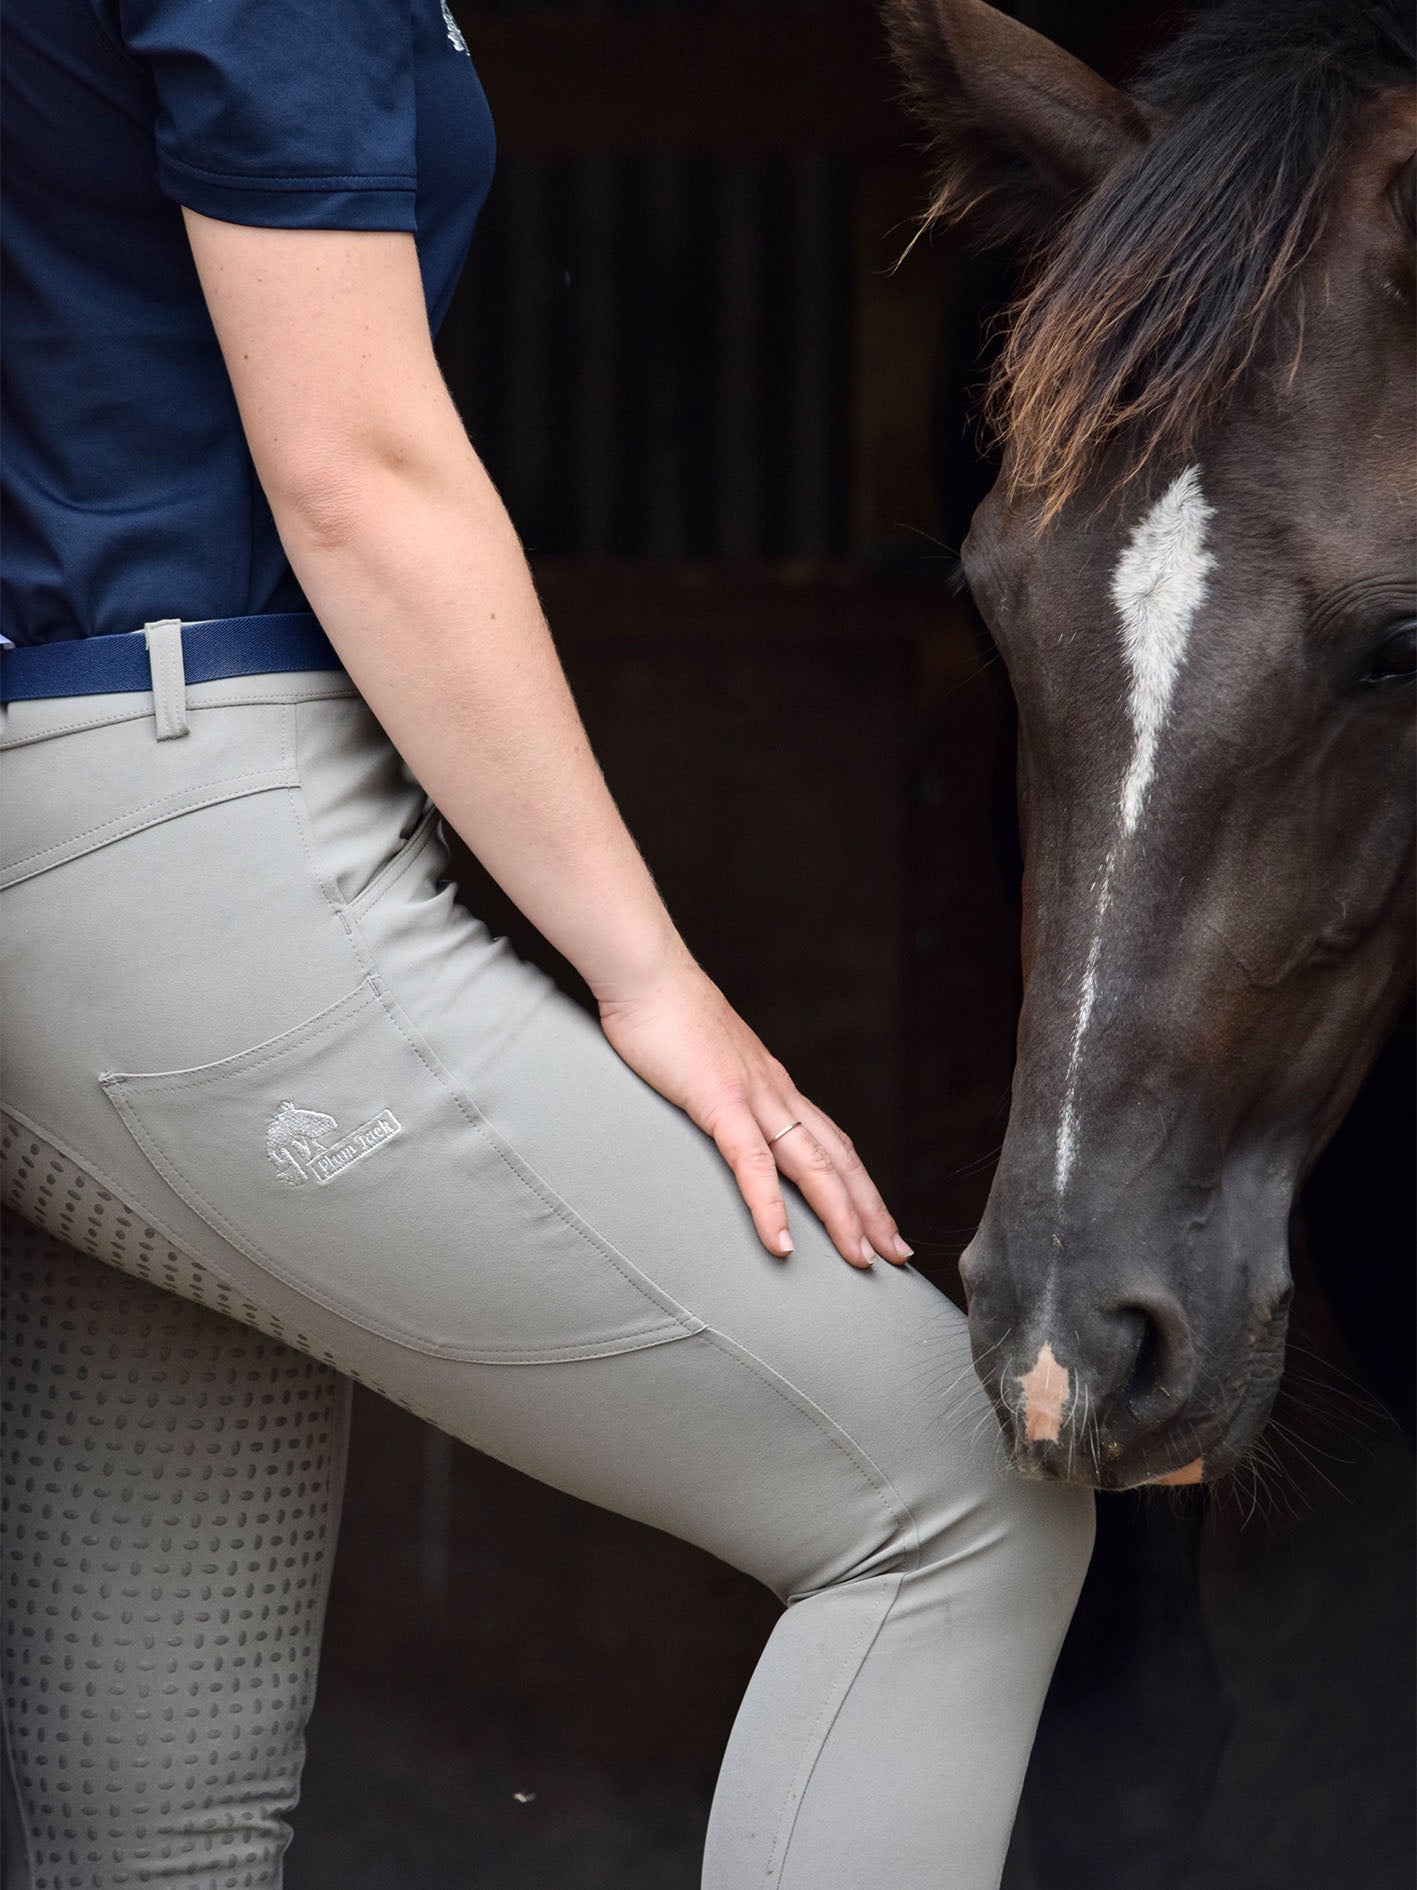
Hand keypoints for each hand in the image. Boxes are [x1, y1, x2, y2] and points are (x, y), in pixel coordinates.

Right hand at [596, 960, 913, 1269]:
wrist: (648, 972)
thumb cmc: (665, 1015)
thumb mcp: (705, 1064)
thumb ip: (721, 1093)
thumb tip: (721, 1116)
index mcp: (775, 1087)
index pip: (832, 1143)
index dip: (859, 1184)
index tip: (879, 1221)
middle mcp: (777, 1094)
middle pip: (837, 1160)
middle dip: (870, 1210)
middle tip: (897, 1255)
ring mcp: (753, 1097)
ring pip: (812, 1166)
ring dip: (841, 1216)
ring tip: (861, 1259)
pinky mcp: (720, 1102)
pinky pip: (752, 1164)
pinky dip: (769, 1208)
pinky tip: (781, 1243)